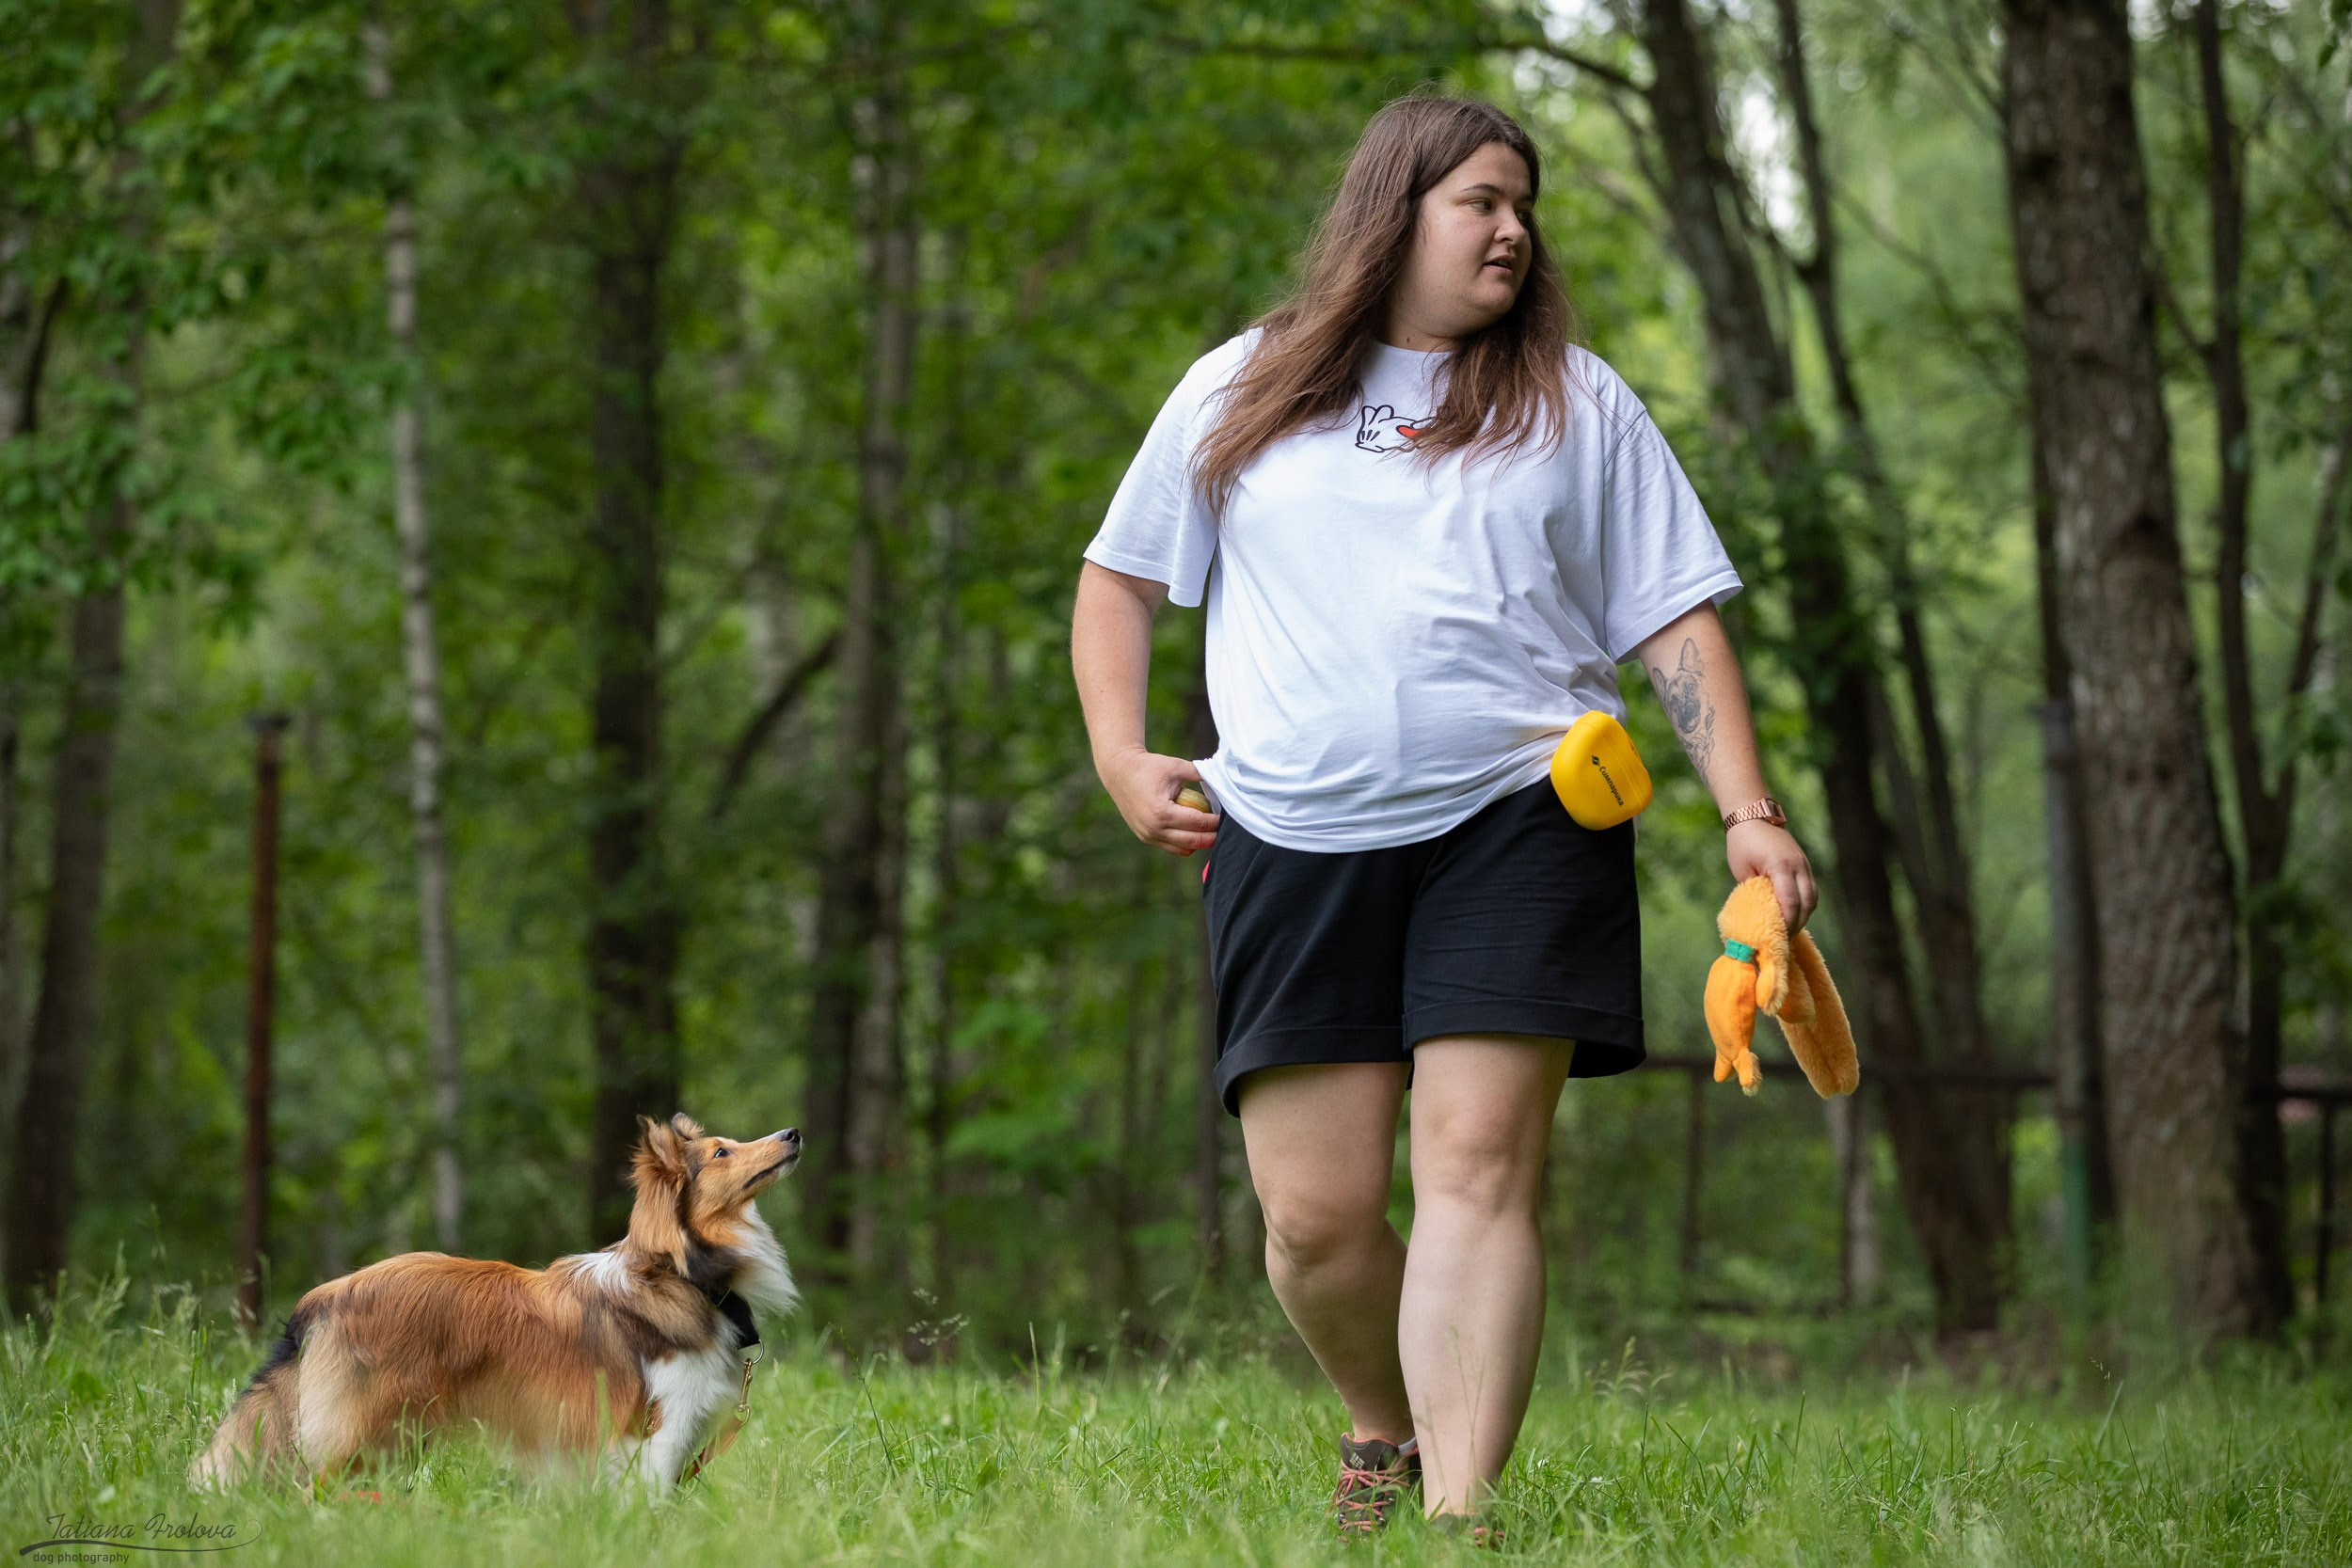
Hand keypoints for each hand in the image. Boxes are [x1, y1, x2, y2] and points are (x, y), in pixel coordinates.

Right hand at [1097, 746, 1219, 856]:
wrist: (1119, 772)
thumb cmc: (1148, 767)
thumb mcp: (1176, 766)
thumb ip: (1200, 774)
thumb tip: (1221, 781)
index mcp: (1162, 812)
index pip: (1198, 823)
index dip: (1215, 821)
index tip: (1226, 816)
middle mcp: (1154, 829)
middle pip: (1193, 841)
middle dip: (1211, 836)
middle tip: (1223, 828)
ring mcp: (1148, 835)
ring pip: (1183, 849)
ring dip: (1199, 843)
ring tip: (1210, 831)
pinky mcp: (1145, 837)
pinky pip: (1171, 847)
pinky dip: (1185, 843)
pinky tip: (1195, 832)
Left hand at [1728, 820, 1816, 932]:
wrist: (1753, 815)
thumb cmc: (1742, 843)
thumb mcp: (1743, 870)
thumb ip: (1755, 891)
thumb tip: (1761, 915)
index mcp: (1781, 866)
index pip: (1791, 902)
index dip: (1787, 923)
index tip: (1779, 937)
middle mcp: (1798, 865)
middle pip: (1807, 903)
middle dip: (1798, 923)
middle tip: (1785, 938)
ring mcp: (1804, 864)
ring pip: (1813, 898)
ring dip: (1804, 915)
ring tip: (1790, 929)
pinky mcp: (1805, 864)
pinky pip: (1811, 889)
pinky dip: (1805, 904)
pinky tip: (1794, 914)